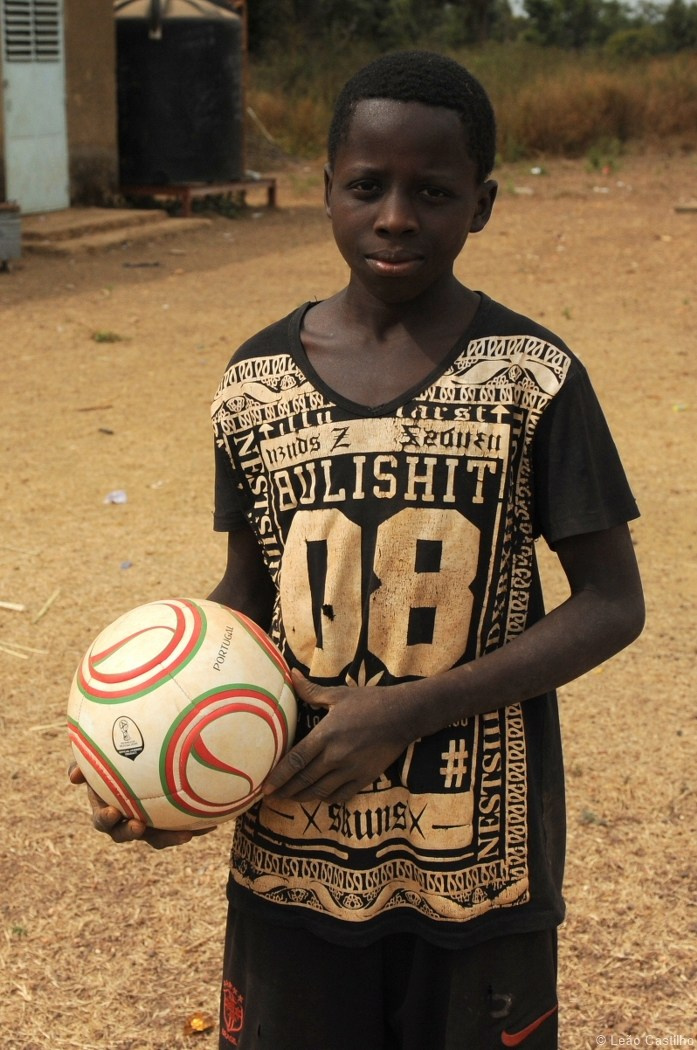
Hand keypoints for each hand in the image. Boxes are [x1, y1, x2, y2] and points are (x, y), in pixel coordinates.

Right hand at [68, 763, 215, 849]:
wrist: (151, 752)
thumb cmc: (119, 750)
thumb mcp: (101, 751)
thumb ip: (86, 760)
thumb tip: (72, 776)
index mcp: (109, 805)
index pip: (103, 819)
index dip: (106, 820)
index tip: (112, 812)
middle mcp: (128, 817)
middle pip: (127, 834)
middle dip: (132, 833)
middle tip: (139, 826)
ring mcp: (151, 821)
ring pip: (159, 836)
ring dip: (169, 837)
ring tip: (186, 834)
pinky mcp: (173, 820)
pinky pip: (184, 825)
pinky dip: (197, 826)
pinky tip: (213, 822)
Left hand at [262, 670, 409, 803]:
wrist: (403, 715)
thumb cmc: (369, 702)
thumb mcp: (338, 694)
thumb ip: (311, 691)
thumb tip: (291, 673)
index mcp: (325, 735)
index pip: (295, 761)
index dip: (279, 776)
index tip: (265, 786)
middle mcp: (335, 756)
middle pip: (304, 780)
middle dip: (285, 791)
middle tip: (271, 796)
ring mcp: (350, 770)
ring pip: (320, 792)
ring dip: (302, 798)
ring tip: (289, 799)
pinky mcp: (364, 779)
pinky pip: (340, 796)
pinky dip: (326, 799)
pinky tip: (318, 796)